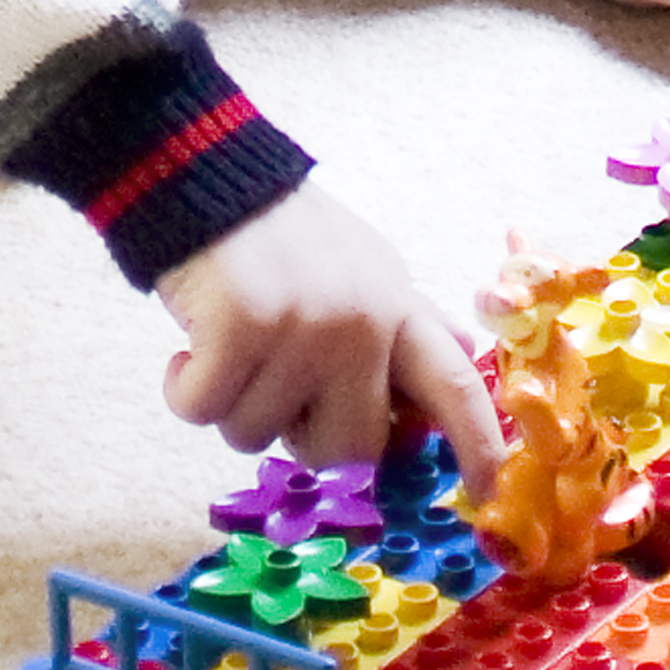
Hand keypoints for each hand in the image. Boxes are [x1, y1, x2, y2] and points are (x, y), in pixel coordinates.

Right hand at [156, 194, 500, 476]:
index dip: (477, 445)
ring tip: (227, 346)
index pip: (454, 387)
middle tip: (272, 389)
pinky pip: (205, 410)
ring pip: (259, 435)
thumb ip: (406, 321)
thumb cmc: (284, 235)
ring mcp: (303, 329)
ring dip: (231, 405)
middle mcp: (361, 325)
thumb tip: (460, 351)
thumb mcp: (365, 267)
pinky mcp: (240, 331)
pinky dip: (184, 391)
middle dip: (301, 438)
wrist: (205, 178)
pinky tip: (186, 352)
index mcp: (397, 310)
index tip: (485, 491)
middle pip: (347, 449)